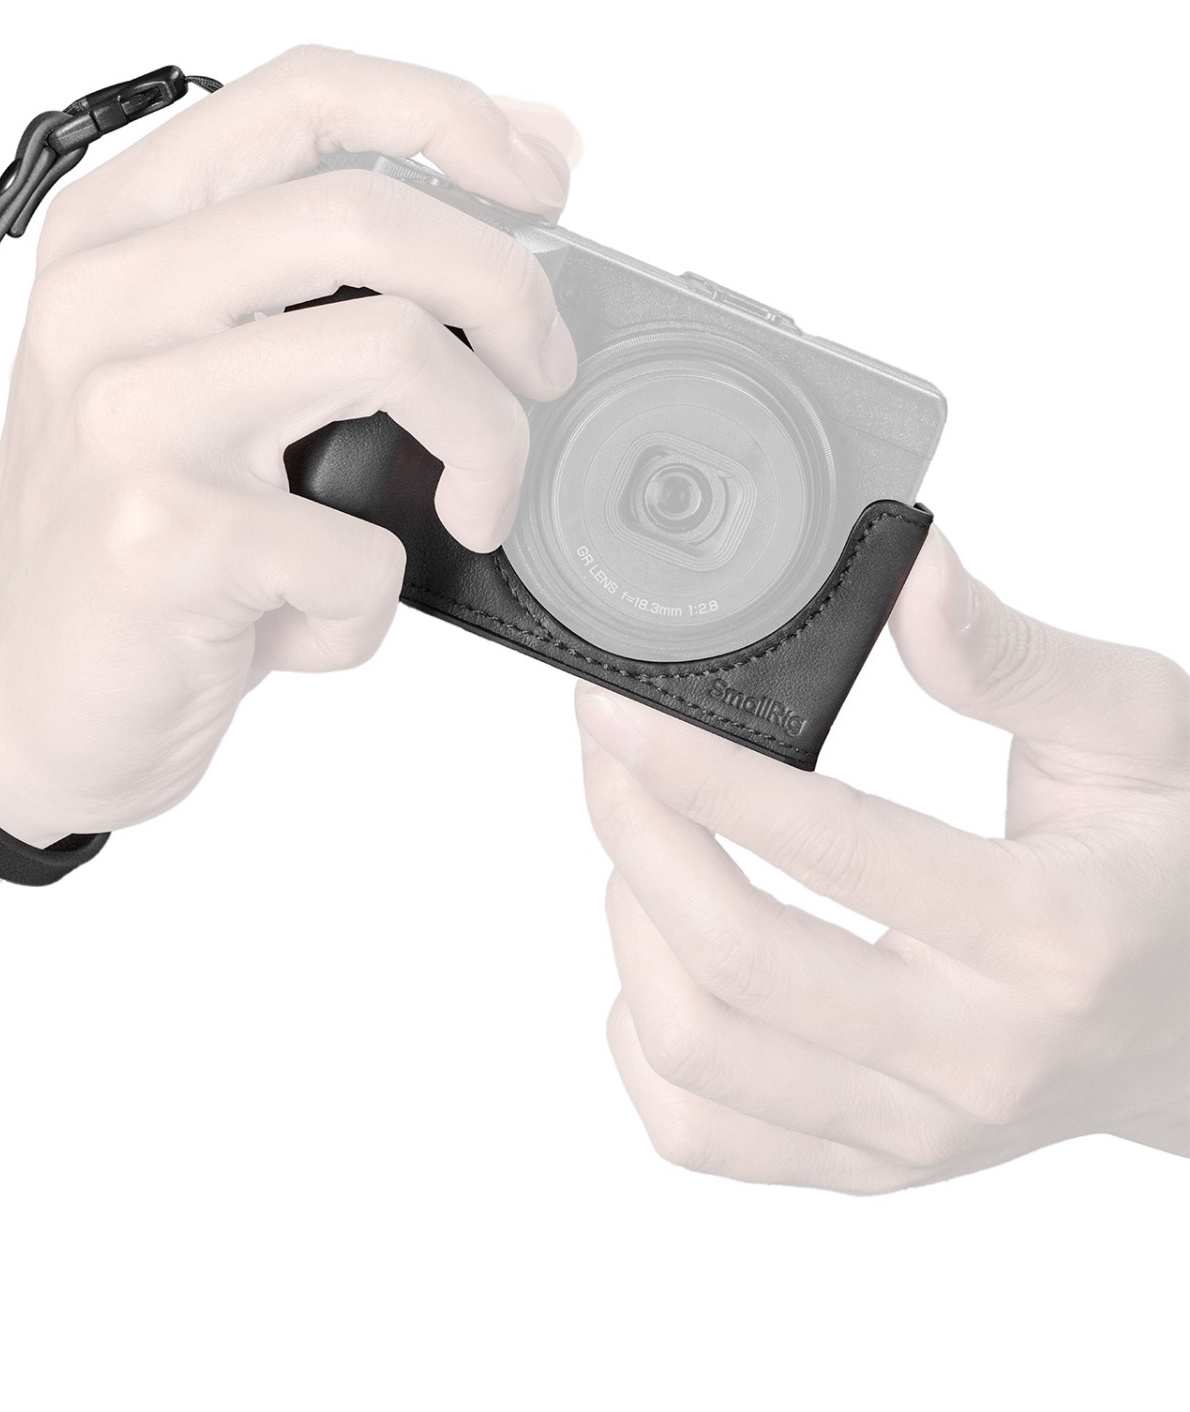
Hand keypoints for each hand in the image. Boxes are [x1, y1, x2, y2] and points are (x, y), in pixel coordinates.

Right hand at [0, 45, 579, 846]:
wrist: (23, 702)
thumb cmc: (131, 540)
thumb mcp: (204, 380)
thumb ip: (321, 287)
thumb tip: (517, 190)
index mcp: (120, 237)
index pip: (301, 95)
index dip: (450, 115)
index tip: (542, 180)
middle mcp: (109, 304)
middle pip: (368, 214)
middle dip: (509, 290)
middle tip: (544, 370)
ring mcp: (128, 419)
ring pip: (394, 351)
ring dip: (488, 445)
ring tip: (474, 511)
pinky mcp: (161, 541)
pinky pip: (358, 550)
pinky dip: (374, 604)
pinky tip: (316, 623)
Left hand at [576, 528, 1189, 1191]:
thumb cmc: (1179, 866)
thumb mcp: (1140, 731)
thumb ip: (1011, 656)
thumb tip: (905, 573)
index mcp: (1056, 936)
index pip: (837, 850)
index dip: (702, 770)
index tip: (619, 710)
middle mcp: (980, 1059)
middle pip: (736, 963)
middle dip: (636, 834)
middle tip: (606, 750)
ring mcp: (917, 1134)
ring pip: (696, 1053)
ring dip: (632, 927)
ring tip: (643, 840)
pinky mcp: (869, 1167)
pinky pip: (699, 1131)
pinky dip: (642, 1037)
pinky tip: (665, 956)